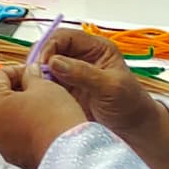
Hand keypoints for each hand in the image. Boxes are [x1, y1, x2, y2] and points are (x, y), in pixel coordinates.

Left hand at [0, 65, 87, 168]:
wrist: (69, 157)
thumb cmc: (56, 123)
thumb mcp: (46, 88)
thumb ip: (33, 77)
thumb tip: (30, 73)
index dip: (15, 70)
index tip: (30, 72)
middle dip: (10, 90)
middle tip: (32, 87)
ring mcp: (0, 143)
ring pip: (1, 119)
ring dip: (14, 110)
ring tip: (38, 106)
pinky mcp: (12, 156)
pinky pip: (10, 136)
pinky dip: (20, 128)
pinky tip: (40, 124)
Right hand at [32, 28, 168, 168]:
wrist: (133, 131)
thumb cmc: (130, 105)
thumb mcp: (111, 87)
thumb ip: (83, 73)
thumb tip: (54, 62)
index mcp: (96, 48)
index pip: (65, 37)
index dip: (50, 46)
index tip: (43, 63)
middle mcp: (81, 58)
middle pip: (51, 49)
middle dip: (41, 60)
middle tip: (35, 76)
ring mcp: (71, 74)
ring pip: (45, 67)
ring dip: (38, 75)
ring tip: (35, 87)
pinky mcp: (64, 90)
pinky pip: (45, 84)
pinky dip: (40, 88)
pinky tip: (38, 96)